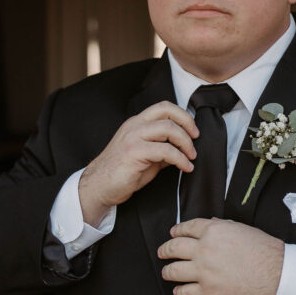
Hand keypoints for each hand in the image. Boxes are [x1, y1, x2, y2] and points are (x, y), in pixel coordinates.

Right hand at [78, 101, 198, 226]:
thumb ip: (161, 148)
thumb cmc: (121, 173)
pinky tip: (185, 167)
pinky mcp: (134, 152)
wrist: (99, 187)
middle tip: (196, 139)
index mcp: (136, 123)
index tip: (193, 130)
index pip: (163, 107)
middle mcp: (134, 125)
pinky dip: (180, 159)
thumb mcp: (145, 155)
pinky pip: (166, 151)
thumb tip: (182, 148)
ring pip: (168, 128)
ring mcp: (133, 137)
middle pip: (167, 111)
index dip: (182, 115)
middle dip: (187, 124)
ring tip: (191, 156)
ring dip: (186, 142)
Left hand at [157, 218, 284, 294]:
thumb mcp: (244, 230)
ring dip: (168, 271)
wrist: (278, 276)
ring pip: (173, 271)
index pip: (186, 229)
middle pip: (174, 248)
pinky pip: (184, 293)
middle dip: (165, 250)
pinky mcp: (208, 294)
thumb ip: (224, 226)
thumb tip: (211, 223)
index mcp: (214, 231)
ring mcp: (204, 273)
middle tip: (162, 253)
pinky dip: (179, 292)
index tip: (173, 234)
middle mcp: (205, 250)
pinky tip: (180, 291)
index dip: (176, 231)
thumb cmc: (265, 252)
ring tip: (167, 273)